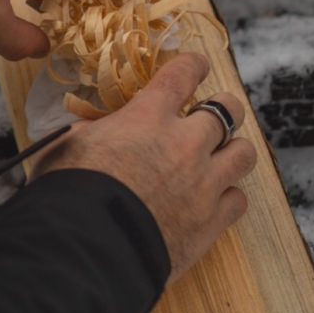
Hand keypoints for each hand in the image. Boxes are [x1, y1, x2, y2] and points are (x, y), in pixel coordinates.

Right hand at [29, 53, 257, 284]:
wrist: (88, 247)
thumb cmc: (70, 192)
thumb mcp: (69, 146)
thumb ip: (89, 132)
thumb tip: (91, 130)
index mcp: (148, 117)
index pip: (183, 74)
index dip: (193, 65)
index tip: (197, 66)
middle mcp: (185, 143)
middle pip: (228, 109)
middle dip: (224, 107)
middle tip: (213, 115)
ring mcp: (204, 182)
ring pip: (244, 152)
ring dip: (234, 151)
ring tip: (222, 156)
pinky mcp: (211, 221)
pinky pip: (238, 199)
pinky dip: (228, 197)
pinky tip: (213, 200)